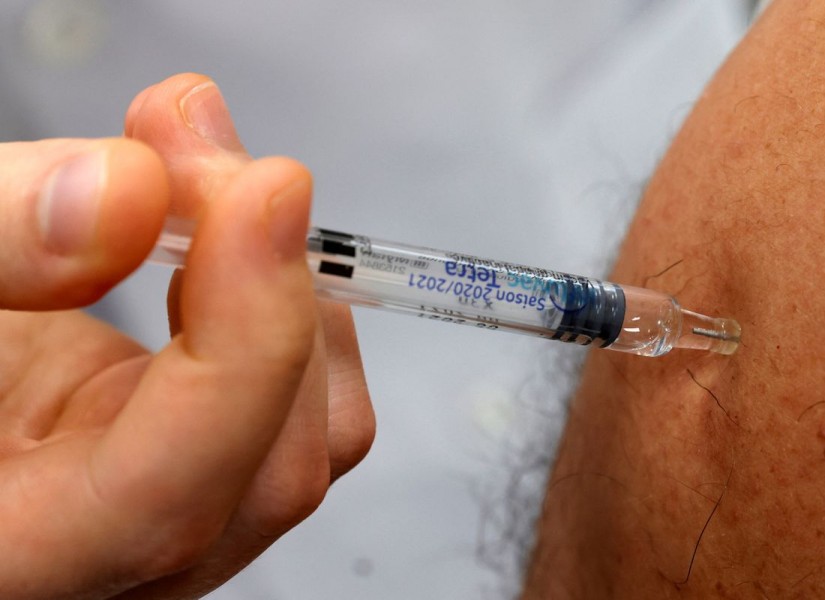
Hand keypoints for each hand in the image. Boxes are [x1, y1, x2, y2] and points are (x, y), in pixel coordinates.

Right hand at [0, 73, 374, 598]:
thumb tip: (129, 194)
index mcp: (5, 553)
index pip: (163, 504)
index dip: (240, 348)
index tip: (264, 192)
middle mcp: (104, 558)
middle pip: (272, 472)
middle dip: (267, 284)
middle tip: (195, 146)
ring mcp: (165, 508)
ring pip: (316, 434)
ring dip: (291, 283)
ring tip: (206, 177)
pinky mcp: (196, 450)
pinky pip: (307, 400)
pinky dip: (292, 301)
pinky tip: (228, 239)